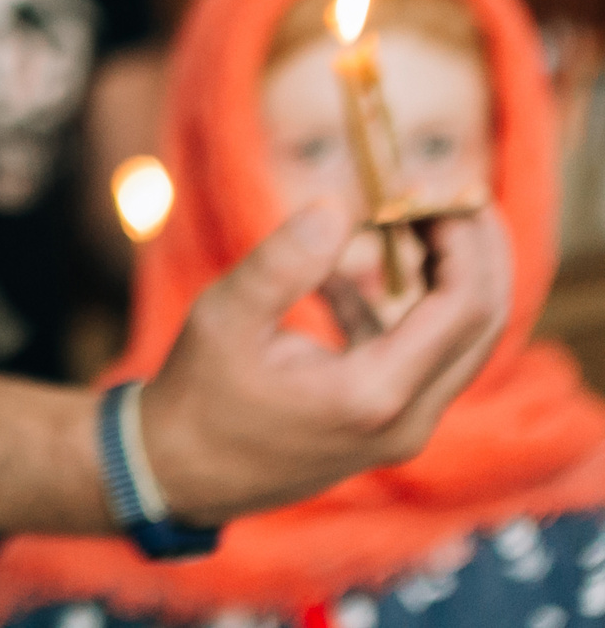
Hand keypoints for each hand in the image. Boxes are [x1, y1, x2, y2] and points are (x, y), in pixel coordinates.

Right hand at [141, 200, 510, 523]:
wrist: (182, 472)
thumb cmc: (198, 394)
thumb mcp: (224, 317)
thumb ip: (283, 263)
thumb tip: (335, 207)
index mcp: (374, 394)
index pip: (462, 308)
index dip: (462, 242)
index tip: (431, 191)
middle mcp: (406, 419)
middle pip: (481, 326)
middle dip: (477, 254)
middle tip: (449, 196)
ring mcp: (401, 426)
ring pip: (460, 343)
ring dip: (448, 278)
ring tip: (412, 218)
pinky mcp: (384, 423)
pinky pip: (418, 357)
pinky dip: (402, 307)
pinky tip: (344, 274)